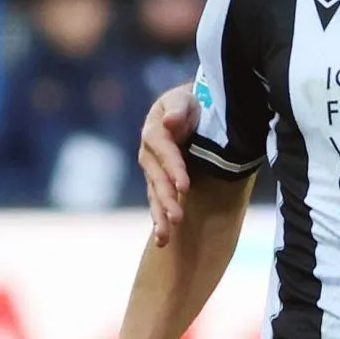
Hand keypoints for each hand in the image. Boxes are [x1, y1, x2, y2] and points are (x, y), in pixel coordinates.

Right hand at [140, 84, 194, 244]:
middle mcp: (149, 152)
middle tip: (177, 217)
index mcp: (154, 130)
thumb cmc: (190, 102)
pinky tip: (162, 239)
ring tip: (165, 236)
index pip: (163, 150)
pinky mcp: (159, 181)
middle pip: (156, 177)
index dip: (173, 167)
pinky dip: (159, 220)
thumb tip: (169, 122)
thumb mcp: (184, 99)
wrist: (190, 109)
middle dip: (166, 198)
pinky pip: (157, 201)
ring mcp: (152, 169)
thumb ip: (178, 109)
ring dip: (159, 215)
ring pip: (154, 194)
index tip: (184, 185)